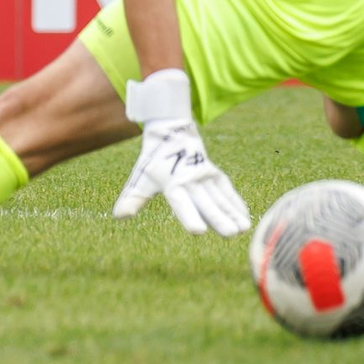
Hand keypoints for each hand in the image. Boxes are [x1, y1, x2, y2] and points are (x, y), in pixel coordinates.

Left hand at [113, 68, 249, 237]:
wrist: (171, 130)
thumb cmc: (154, 159)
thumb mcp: (141, 177)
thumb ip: (132, 198)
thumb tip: (118, 216)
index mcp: (172, 182)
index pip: (181, 202)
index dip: (189, 216)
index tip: (198, 232)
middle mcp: (191, 179)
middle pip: (207, 202)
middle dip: (219, 219)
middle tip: (231, 234)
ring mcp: (205, 175)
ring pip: (220, 197)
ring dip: (232, 213)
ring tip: (244, 230)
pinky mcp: (214, 172)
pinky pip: (226, 189)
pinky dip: (236, 202)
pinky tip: (246, 217)